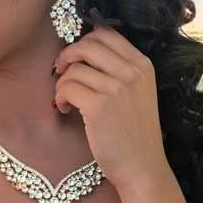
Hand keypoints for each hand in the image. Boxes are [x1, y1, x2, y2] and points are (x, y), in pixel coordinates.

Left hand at [52, 19, 167, 194]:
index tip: (75, 58)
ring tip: (65, 100)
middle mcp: (132, 73)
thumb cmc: (135, 133)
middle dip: (67, 56)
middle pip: (87, 45)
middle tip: (60, 72)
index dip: (84, 42)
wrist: (143, 167)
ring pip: (74, 68)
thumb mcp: (139, 93)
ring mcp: (116, 89)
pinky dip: (59, 97)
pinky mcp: (99, 107)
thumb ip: (119, 70)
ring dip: (62, 82)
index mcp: (143, 65)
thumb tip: (82, 51)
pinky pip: (67, 88)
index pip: (106, 35)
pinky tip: (64, 109)